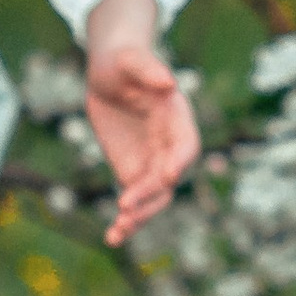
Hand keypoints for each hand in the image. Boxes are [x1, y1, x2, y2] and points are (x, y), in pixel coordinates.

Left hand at [83, 0, 200, 248]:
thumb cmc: (122, 59)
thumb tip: (167, 82)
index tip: (168, 174)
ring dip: (139, 216)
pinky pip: (134, 200)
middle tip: (126, 206)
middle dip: (150, 195)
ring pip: (153, 197)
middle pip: (168, 178)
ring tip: (118, 231)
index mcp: (175, 118)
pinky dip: (126, 220)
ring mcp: (151, 161)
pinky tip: (112, 237)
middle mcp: (168, 145)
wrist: (109, 72)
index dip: (180, 160)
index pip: (185, 145)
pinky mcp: (133, 171)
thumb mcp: (130, 58)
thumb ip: (148, 68)